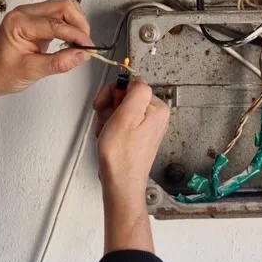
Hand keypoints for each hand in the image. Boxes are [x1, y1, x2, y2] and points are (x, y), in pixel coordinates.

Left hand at [0, 0, 91, 98]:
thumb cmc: (1, 73)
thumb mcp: (31, 71)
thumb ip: (59, 63)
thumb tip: (81, 55)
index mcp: (19, 23)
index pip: (56, 24)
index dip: (76, 35)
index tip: (88, 47)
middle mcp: (25, 13)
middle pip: (63, 6)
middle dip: (79, 23)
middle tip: (86, 43)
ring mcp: (31, 15)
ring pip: (64, 8)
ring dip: (76, 24)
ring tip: (79, 43)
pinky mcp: (37, 20)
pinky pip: (60, 16)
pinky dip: (71, 26)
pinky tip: (72, 40)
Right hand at [94, 80, 169, 206]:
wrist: (121, 184)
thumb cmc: (121, 156)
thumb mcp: (126, 116)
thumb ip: (136, 91)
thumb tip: (137, 78)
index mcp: (157, 108)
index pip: (131, 85)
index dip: (113, 93)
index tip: (104, 105)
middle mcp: (156, 116)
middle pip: (125, 97)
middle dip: (109, 108)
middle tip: (106, 123)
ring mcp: (147, 126)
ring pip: (120, 110)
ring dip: (108, 119)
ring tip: (107, 133)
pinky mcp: (138, 135)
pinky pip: (121, 122)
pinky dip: (110, 128)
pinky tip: (108, 138)